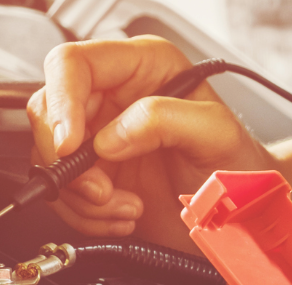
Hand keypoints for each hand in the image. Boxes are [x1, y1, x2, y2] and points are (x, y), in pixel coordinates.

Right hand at [27, 35, 276, 250]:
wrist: (243, 213)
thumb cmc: (239, 165)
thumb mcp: (215, 134)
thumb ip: (166, 120)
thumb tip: (112, 136)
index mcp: (142, 67)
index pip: (72, 64)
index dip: (62, 102)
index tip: (71, 144)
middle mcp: (114, 97)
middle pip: (49, 113)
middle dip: (70, 162)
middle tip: (104, 190)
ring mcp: (101, 137)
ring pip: (50, 158)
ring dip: (83, 196)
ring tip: (128, 207)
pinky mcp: (96, 175)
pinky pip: (63, 193)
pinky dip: (87, 214)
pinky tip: (125, 214)